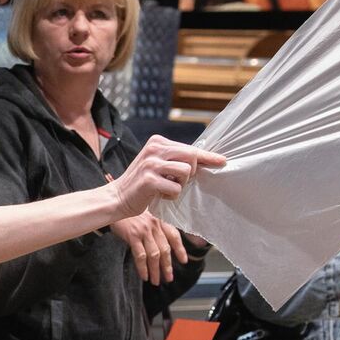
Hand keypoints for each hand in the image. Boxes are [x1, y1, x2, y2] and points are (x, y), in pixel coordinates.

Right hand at [108, 136, 226, 217]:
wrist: (117, 197)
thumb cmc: (141, 183)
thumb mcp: (157, 164)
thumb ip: (175, 159)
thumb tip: (204, 161)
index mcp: (157, 142)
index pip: (189, 148)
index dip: (208, 156)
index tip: (222, 161)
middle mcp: (154, 149)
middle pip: (192, 156)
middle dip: (192, 172)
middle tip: (179, 180)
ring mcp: (151, 164)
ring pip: (186, 171)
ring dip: (180, 184)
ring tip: (166, 187)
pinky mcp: (149, 180)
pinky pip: (175, 188)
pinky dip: (171, 195)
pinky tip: (159, 194)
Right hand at [111, 213, 189, 283]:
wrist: (114, 204)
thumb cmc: (128, 213)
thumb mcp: (145, 216)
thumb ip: (153, 228)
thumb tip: (159, 244)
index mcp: (159, 221)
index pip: (174, 236)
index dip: (180, 249)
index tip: (184, 260)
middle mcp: (154, 226)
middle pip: (165, 249)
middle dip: (167, 266)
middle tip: (169, 278)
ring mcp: (144, 231)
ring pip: (154, 255)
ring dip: (156, 270)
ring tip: (155, 281)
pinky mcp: (133, 236)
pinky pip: (140, 255)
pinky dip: (143, 268)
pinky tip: (144, 276)